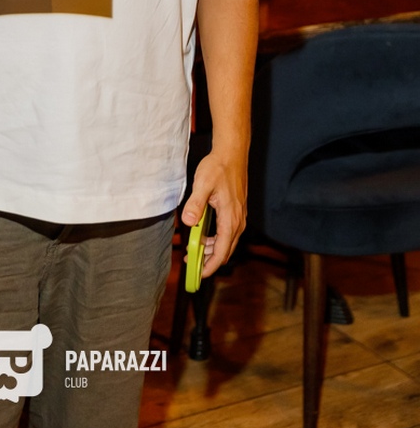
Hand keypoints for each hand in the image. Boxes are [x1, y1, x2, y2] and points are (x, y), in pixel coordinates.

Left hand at [180, 149, 246, 278]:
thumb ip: (196, 204)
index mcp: (231, 218)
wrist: (232, 153)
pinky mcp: (236, 211)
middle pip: (226, 249)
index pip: (222, 250)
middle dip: (210, 260)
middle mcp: (238, 220)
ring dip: (212, 249)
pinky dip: (216, 239)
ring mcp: (239, 215)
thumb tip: (188, 222)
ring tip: (195, 251)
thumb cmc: (218, 167)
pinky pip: (228, 232)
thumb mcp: (203, 184)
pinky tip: (204, 235)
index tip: (199, 274)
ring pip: (227, 242)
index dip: (211, 265)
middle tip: (192, 265)